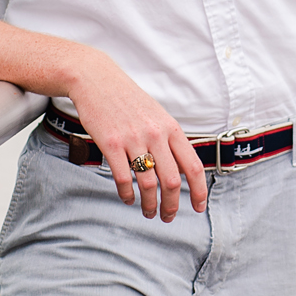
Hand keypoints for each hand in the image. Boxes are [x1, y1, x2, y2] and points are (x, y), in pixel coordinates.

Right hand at [69, 53, 207, 220]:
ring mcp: (133, 138)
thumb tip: (182, 170)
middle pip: (171, 181)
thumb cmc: (128, 100)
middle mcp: (156, 134)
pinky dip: (127, 194)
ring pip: (147, 183)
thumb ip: (170, 140)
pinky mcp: (110, 143)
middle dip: (171, 206)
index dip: (199, 191)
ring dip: (149, 204)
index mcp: (172, 128)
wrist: (97, 79)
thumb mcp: (157, 115)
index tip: (198, 207)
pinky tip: (128, 199)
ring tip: (148, 212)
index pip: (193, 166)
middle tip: (167, 217)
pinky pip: (122, 177)